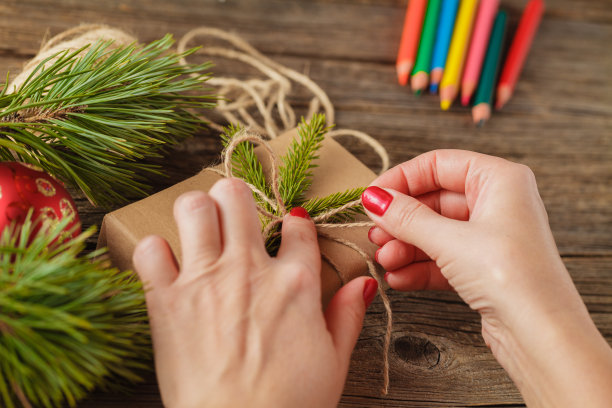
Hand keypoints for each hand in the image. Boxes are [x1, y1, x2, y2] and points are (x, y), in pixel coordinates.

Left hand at [132, 178, 377, 407]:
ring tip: (199, 227)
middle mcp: (248, 269)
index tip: (290, 229)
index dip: (294, 223)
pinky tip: (165, 264)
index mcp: (294, 282)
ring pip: (193, 207)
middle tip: (234, 214)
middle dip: (235, 198)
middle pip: (237, 196)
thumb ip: (348, 316)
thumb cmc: (290, 405)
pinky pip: (149, 249)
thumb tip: (364, 284)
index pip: (296, 227)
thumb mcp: (334, 362)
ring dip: (196, 211)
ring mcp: (205, 279)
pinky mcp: (166, 299)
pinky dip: (153, 251)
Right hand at [361, 150, 611, 406]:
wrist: (541, 335)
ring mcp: (490, 237)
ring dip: (406, 245)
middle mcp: (497, 203)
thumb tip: (374, 198)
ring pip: (435, 231)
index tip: (371, 196)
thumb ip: (407, 217)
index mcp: (499, 180)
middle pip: (434, 200)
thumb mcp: (450, 240)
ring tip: (385, 260)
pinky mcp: (483, 267)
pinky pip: (442, 257)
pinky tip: (398, 277)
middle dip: (401, 219)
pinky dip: (419, 265)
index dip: (401, 178)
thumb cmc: (511, 276)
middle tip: (375, 233)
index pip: (439, 164)